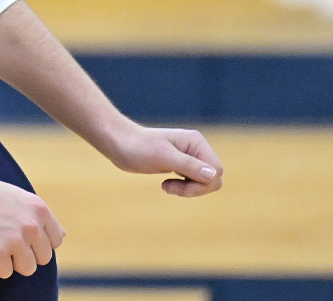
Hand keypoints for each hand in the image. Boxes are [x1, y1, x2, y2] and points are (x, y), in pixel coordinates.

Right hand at [0, 167, 64, 277]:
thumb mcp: (15, 196)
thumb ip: (37, 217)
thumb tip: (63, 236)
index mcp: (39, 209)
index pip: (55, 241)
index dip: (35, 241)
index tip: (16, 233)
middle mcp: (31, 225)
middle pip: (42, 258)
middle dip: (23, 253)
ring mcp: (15, 240)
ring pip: (26, 268)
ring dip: (8, 261)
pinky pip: (4, 273)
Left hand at [100, 122, 222, 195]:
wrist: (117, 143)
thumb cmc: (137, 148)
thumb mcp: (162, 157)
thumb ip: (188, 165)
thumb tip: (214, 175)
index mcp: (196, 142)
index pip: (216, 171)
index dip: (201, 184)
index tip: (178, 186)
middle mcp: (196, 148)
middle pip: (213, 178)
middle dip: (195, 189)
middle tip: (170, 188)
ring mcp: (189, 156)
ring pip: (204, 182)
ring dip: (188, 190)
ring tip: (166, 187)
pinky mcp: (181, 165)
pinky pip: (193, 182)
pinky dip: (183, 188)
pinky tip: (166, 185)